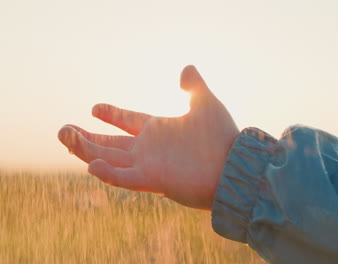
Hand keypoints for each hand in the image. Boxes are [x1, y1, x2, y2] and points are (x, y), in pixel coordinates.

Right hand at [58, 65, 239, 208]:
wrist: (235, 166)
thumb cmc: (222, 137)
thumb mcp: (207, 104)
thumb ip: (194, 87)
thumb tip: (186, 67)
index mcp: (159, 130)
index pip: (128, 121)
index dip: (112, 115)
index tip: (95, 107)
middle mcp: (149, 148)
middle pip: (110, 143)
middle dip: (87, 137)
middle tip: (63, 129)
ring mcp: (149, 165)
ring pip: (109, 159)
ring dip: (85, 150)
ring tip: (65, 136)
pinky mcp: (153, 180)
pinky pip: (124, 179)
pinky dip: (108, 174)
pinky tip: (91, 164)